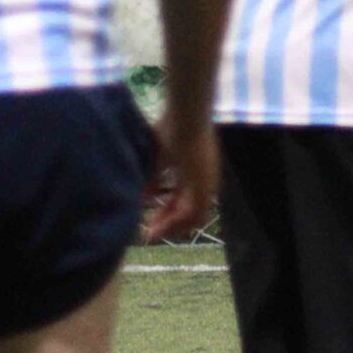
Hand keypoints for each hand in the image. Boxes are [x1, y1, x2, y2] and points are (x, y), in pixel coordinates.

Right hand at [142, 115, 217, 242]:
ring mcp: (208, 185)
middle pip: (190, 213)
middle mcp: (206, 183)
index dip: (167, 213)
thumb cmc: (172, 128)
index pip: (184, 201)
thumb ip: (154, 178)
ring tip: (152, 235)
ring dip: (171, 227)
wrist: (185, 117)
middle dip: (168, 224)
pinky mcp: (205, 187)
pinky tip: (157, 227)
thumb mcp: (159, 157)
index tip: (151, 223)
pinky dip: (174, 222)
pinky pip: (191, 213)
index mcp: (198, 174)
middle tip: (150, 235)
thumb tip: (144, 196)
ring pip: (192, 217)